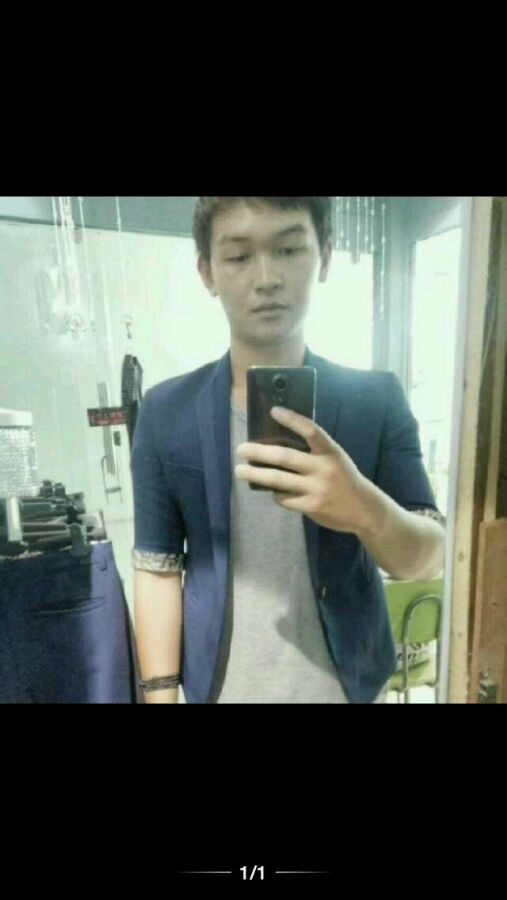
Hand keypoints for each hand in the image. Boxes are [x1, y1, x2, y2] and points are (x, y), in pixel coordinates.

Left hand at [235, 406, 375, 534]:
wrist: (363, 508)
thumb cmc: (343, 478)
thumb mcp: (335, 458)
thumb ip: (314, 451)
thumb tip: (278, 442)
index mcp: (331, 451)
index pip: (311, 430)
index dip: (292, 419)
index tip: (273, 411)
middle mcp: (324, 468)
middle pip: (284, 457)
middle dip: (258, 452)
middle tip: (240, 449)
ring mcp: (317, 489)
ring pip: (278, 480)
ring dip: (255, 474)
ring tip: (239, 471)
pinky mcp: (312, 506)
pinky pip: (284, 498)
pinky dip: (275, 494)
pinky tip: (271, 490)